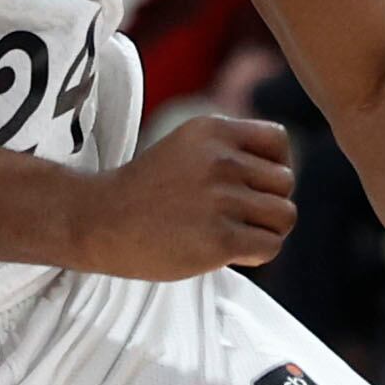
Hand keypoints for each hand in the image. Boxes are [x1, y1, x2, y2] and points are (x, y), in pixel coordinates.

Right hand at [72, 114, 298, 278]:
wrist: (98, 222)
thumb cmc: (145, 191)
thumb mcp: (186, 148)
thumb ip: (231, 152)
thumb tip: (286, 177)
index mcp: (212, 130)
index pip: (278, 141)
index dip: (273, 166)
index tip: (250, 185)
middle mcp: (220, 159)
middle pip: (285, 183)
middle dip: (267, 203)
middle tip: (234, 216)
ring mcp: (220, 199)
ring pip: (285, 216)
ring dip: (265, 230)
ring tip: (233, 233)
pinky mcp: (219, 238)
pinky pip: (270, 246)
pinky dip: (255, 253)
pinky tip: (226, 251)